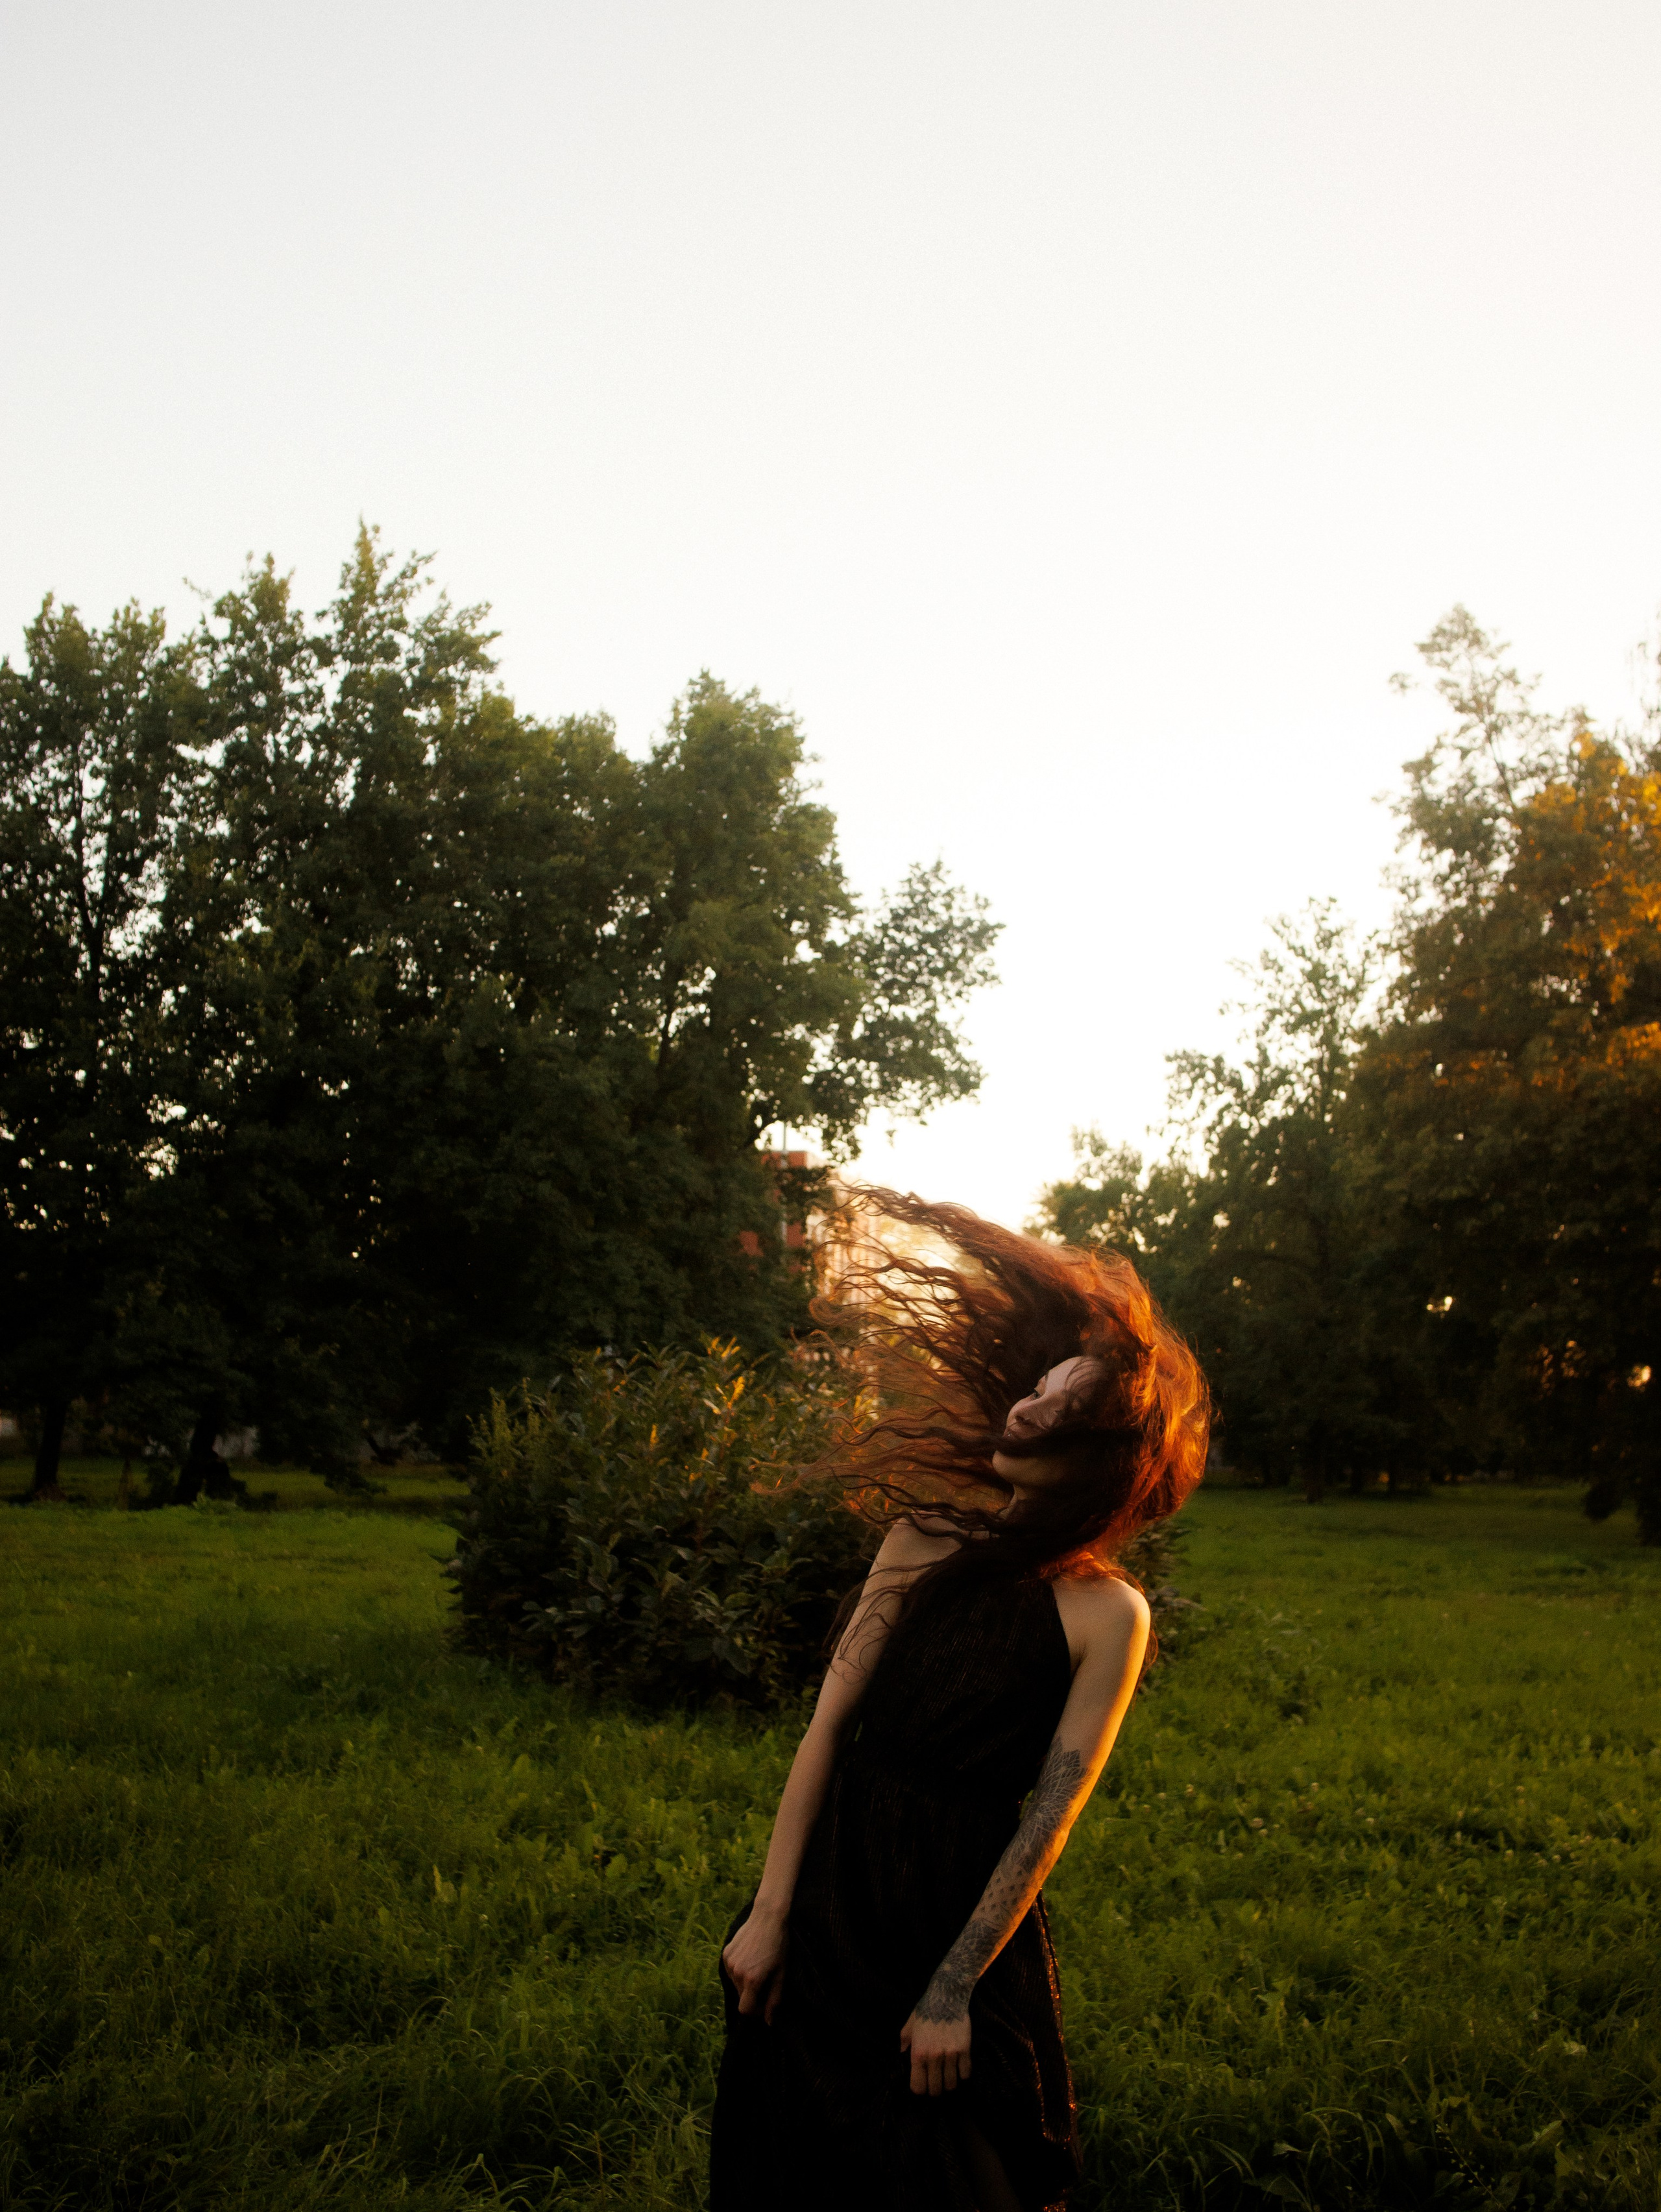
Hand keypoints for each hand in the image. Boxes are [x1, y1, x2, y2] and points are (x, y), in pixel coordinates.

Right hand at [722, 1903, 787, 2024]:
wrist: (768, 1917)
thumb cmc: (779, 1945)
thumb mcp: (781, 1974)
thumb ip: (774, 2000)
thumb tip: (768, 2022)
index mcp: (751, 1980)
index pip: (745, 2010)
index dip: (756, 2011)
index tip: (765, 2002)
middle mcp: (736, 1972)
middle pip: (741, 1997)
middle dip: (752, 1995)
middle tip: (765, 1981)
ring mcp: (728, 1962)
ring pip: (735, 1984)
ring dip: (745, 1983)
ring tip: (758, 1967)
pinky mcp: (725, 1952)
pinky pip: (731, 1970)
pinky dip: (739, 1970)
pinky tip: (750, 1958)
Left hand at [900, 2005, 971, 2095]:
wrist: (947, 1995)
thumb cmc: (926, 2010)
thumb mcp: (909, 2026)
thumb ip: (904, 2044)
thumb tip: (902, 2057)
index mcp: (918, 2053)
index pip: (918, 2087)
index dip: (920, 2090)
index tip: (923, 2086)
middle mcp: (934, 2057)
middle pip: (935, 2090)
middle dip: (935, 2090)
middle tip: (936, 2084)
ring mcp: (950, 2054)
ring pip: (951, 2085)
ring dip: (949, 2084)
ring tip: (948, 2078)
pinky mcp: (965, 2050)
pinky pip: (965, 2074)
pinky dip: (962, 2075)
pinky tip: (959, 2068)